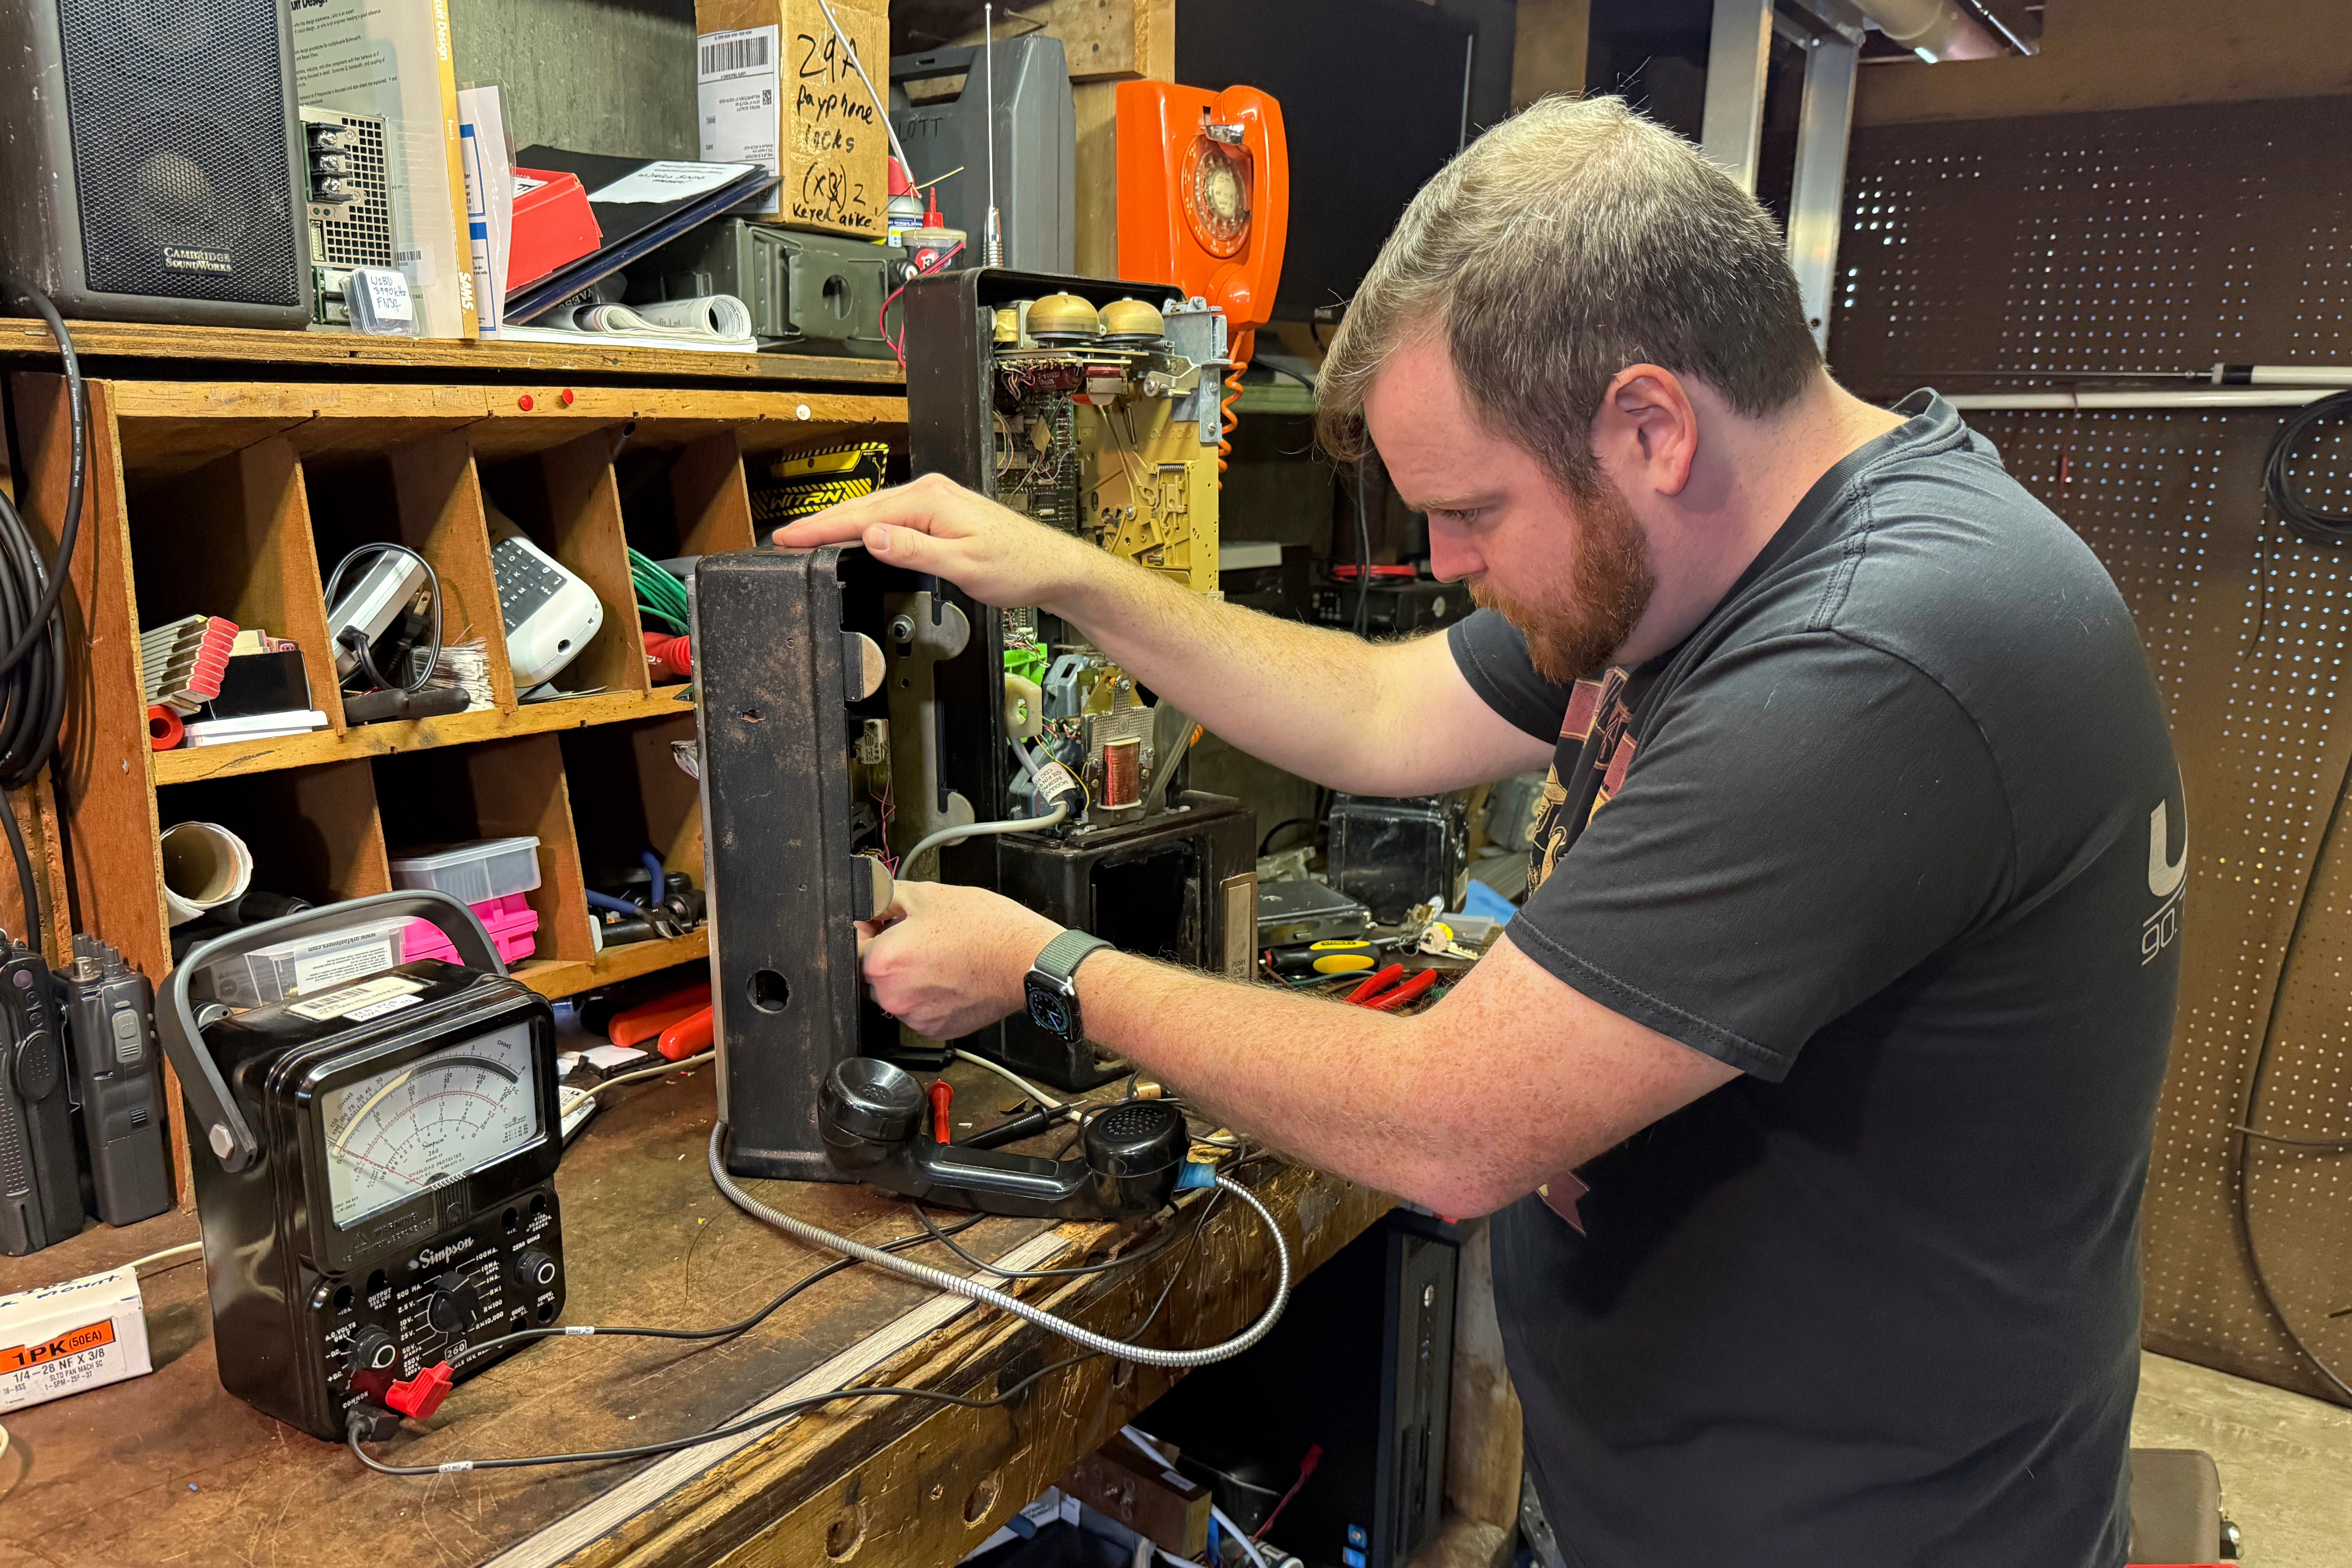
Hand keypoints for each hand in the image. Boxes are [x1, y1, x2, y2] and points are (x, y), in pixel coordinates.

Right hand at [772, 472, 1097, 612]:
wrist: (1051, 567)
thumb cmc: (1018, 566)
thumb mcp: (963, 565)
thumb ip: (915, 550)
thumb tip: (873, 537)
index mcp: (931, 501)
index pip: (862, 516)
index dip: (821, 529)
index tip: (788, 539)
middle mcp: (931, 493)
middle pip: (862, 509)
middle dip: (821, 524)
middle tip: (784, 540)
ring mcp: (935, 501)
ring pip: (875, 512)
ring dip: (841, 525)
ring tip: (807, 538)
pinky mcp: (940, 513)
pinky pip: (891, 517)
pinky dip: (866, 527)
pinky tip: (854, 537)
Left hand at [857, 880, 1064, 1039]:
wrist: (1026, 961)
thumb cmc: (986, 928)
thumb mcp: (929, 894)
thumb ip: (885, 896)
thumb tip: (867, 900)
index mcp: (883, 961)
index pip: (853, 943)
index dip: (869, 927)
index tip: (885, 922)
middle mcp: (892, 996)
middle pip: (873, 971)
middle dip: (890, 953)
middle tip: (923, 936)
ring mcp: (914, 1017)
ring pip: (897, 991)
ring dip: (910, 975)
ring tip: (942, 955)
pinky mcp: (936, 1029)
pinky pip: (919, 1009)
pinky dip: (929, 994)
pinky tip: (951, 975)